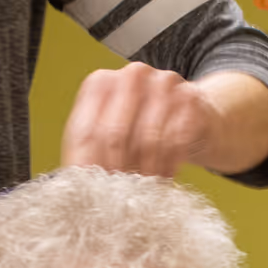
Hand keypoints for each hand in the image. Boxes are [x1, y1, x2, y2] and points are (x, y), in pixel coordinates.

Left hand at [61, 62, 217, 177]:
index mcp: (101, 81)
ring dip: (146, 168)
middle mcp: (133, 75)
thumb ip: (87, 148)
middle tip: (120, 193)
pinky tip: (164, 176)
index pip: (89, 131)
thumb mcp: (105, 135)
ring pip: (148, 137)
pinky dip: (169, 164)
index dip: (94, 164)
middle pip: (115, 133)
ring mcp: (163, 82)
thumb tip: (77, 181)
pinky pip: (176, 139)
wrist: (186, 116)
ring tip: (144, 185)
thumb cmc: (136, 130)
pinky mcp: (189, 97)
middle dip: (117, 168)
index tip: (98, 188)